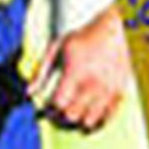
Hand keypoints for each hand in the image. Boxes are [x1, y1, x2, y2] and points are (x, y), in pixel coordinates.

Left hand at [28, 4, 129, 131]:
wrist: (111, 27)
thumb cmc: (81, 36)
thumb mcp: (56, 47)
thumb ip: (41, 72)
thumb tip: (28, 93)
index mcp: (75, 72)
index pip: (58, 104)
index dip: (50, 110)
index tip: (48, 108)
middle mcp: (93, 83)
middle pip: (72, 115)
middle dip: (62, 116)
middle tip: (60, 111)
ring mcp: (108, 89)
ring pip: (90, 121)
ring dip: (79, 120)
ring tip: (76, 111)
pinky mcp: (120, 92)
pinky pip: (108, 117)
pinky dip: (97, 119)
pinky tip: (91, 112)